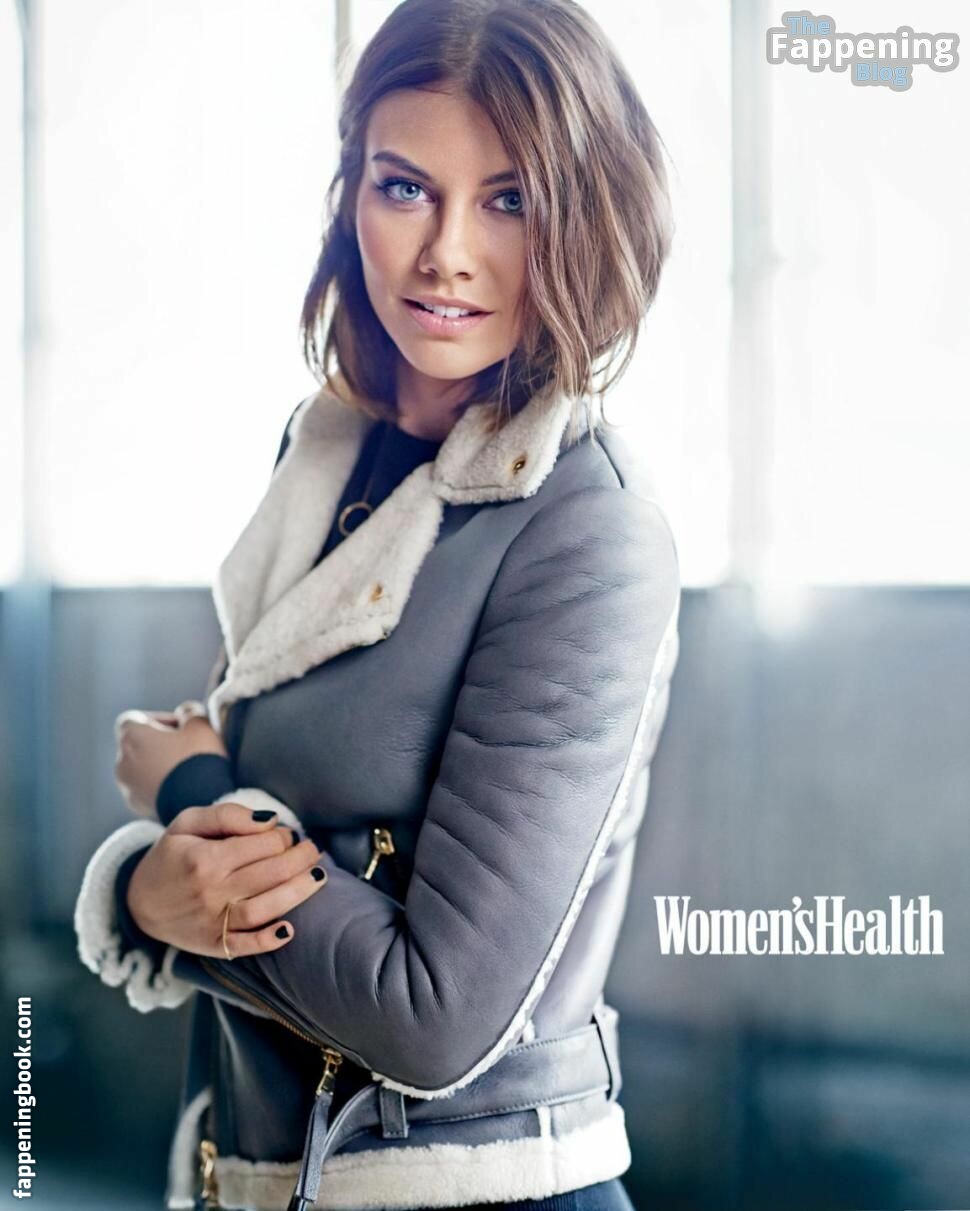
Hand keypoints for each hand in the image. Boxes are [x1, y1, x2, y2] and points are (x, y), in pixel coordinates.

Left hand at [114, 703, 227, 817]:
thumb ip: (189, 712)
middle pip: (137, 744)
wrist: (200, 803)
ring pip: (140, 768)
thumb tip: (185, 712)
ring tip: (186, 771)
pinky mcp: (137, 806)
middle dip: (159, 743)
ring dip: (158, 765)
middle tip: (187, 748)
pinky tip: (182, 788)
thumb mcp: (201, 725)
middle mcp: (122, 761)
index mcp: (132, 737)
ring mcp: (127, 786)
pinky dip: (159, 785)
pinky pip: (145, 789)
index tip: (180, 727)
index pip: (134, 719)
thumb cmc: (198, 760)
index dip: (158, 719)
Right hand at [127, 801, 326, 958]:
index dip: (284, 837)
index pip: (263, 845)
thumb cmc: (172, 855)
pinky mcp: (213, 945)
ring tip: (318, 876)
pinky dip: (269, 940)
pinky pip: (246, 946)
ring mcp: (212, 922)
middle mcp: (211, 892)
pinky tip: (289, 928)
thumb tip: (271, 821)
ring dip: (299, 892)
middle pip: (272, 874)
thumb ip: (228, 815)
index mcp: (205, 859)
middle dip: (301, 859)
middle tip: (313, 851)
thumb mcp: (188, 822)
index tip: (288, 834)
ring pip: (267, 908)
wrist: (139, 901)